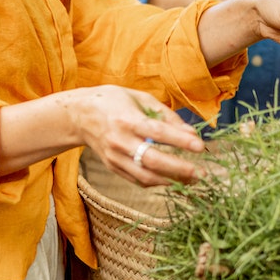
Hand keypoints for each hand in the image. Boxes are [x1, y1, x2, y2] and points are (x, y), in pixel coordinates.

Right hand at [65, 85, 208, 187]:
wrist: (79, 115)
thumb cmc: (113, 101)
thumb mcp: (141, 98)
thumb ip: (166, 116)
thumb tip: (191, 133)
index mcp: (127, 119)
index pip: (157, 133)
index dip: (180, 141)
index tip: (200, 146)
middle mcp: (120, 141)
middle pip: (152, 160)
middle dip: (179, 169)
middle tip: (200, 173)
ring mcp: (114, 157)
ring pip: (145, 176)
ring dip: (171, 181)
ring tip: (191, 180)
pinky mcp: (112, 167)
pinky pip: (138, 180)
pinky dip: (157, 182)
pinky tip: (172, 179)